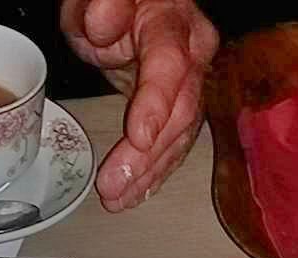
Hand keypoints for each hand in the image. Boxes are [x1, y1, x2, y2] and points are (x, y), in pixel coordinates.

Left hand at [61, 0, 217, 211]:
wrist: (130, 8)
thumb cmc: (108, 2)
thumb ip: (104, 6)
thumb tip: (103, 24)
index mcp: (172, 24)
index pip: (169, 65)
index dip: (155, 103)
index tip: (137, 136)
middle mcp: (194, 55)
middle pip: (180, 110)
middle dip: (147, 154)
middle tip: (113, 185)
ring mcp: (193, 84)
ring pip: (180, 135)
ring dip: (149, 172)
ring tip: (117, 199)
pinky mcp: (183, 107)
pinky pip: (175, 144)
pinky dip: (155, 173)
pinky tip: (135, 195)